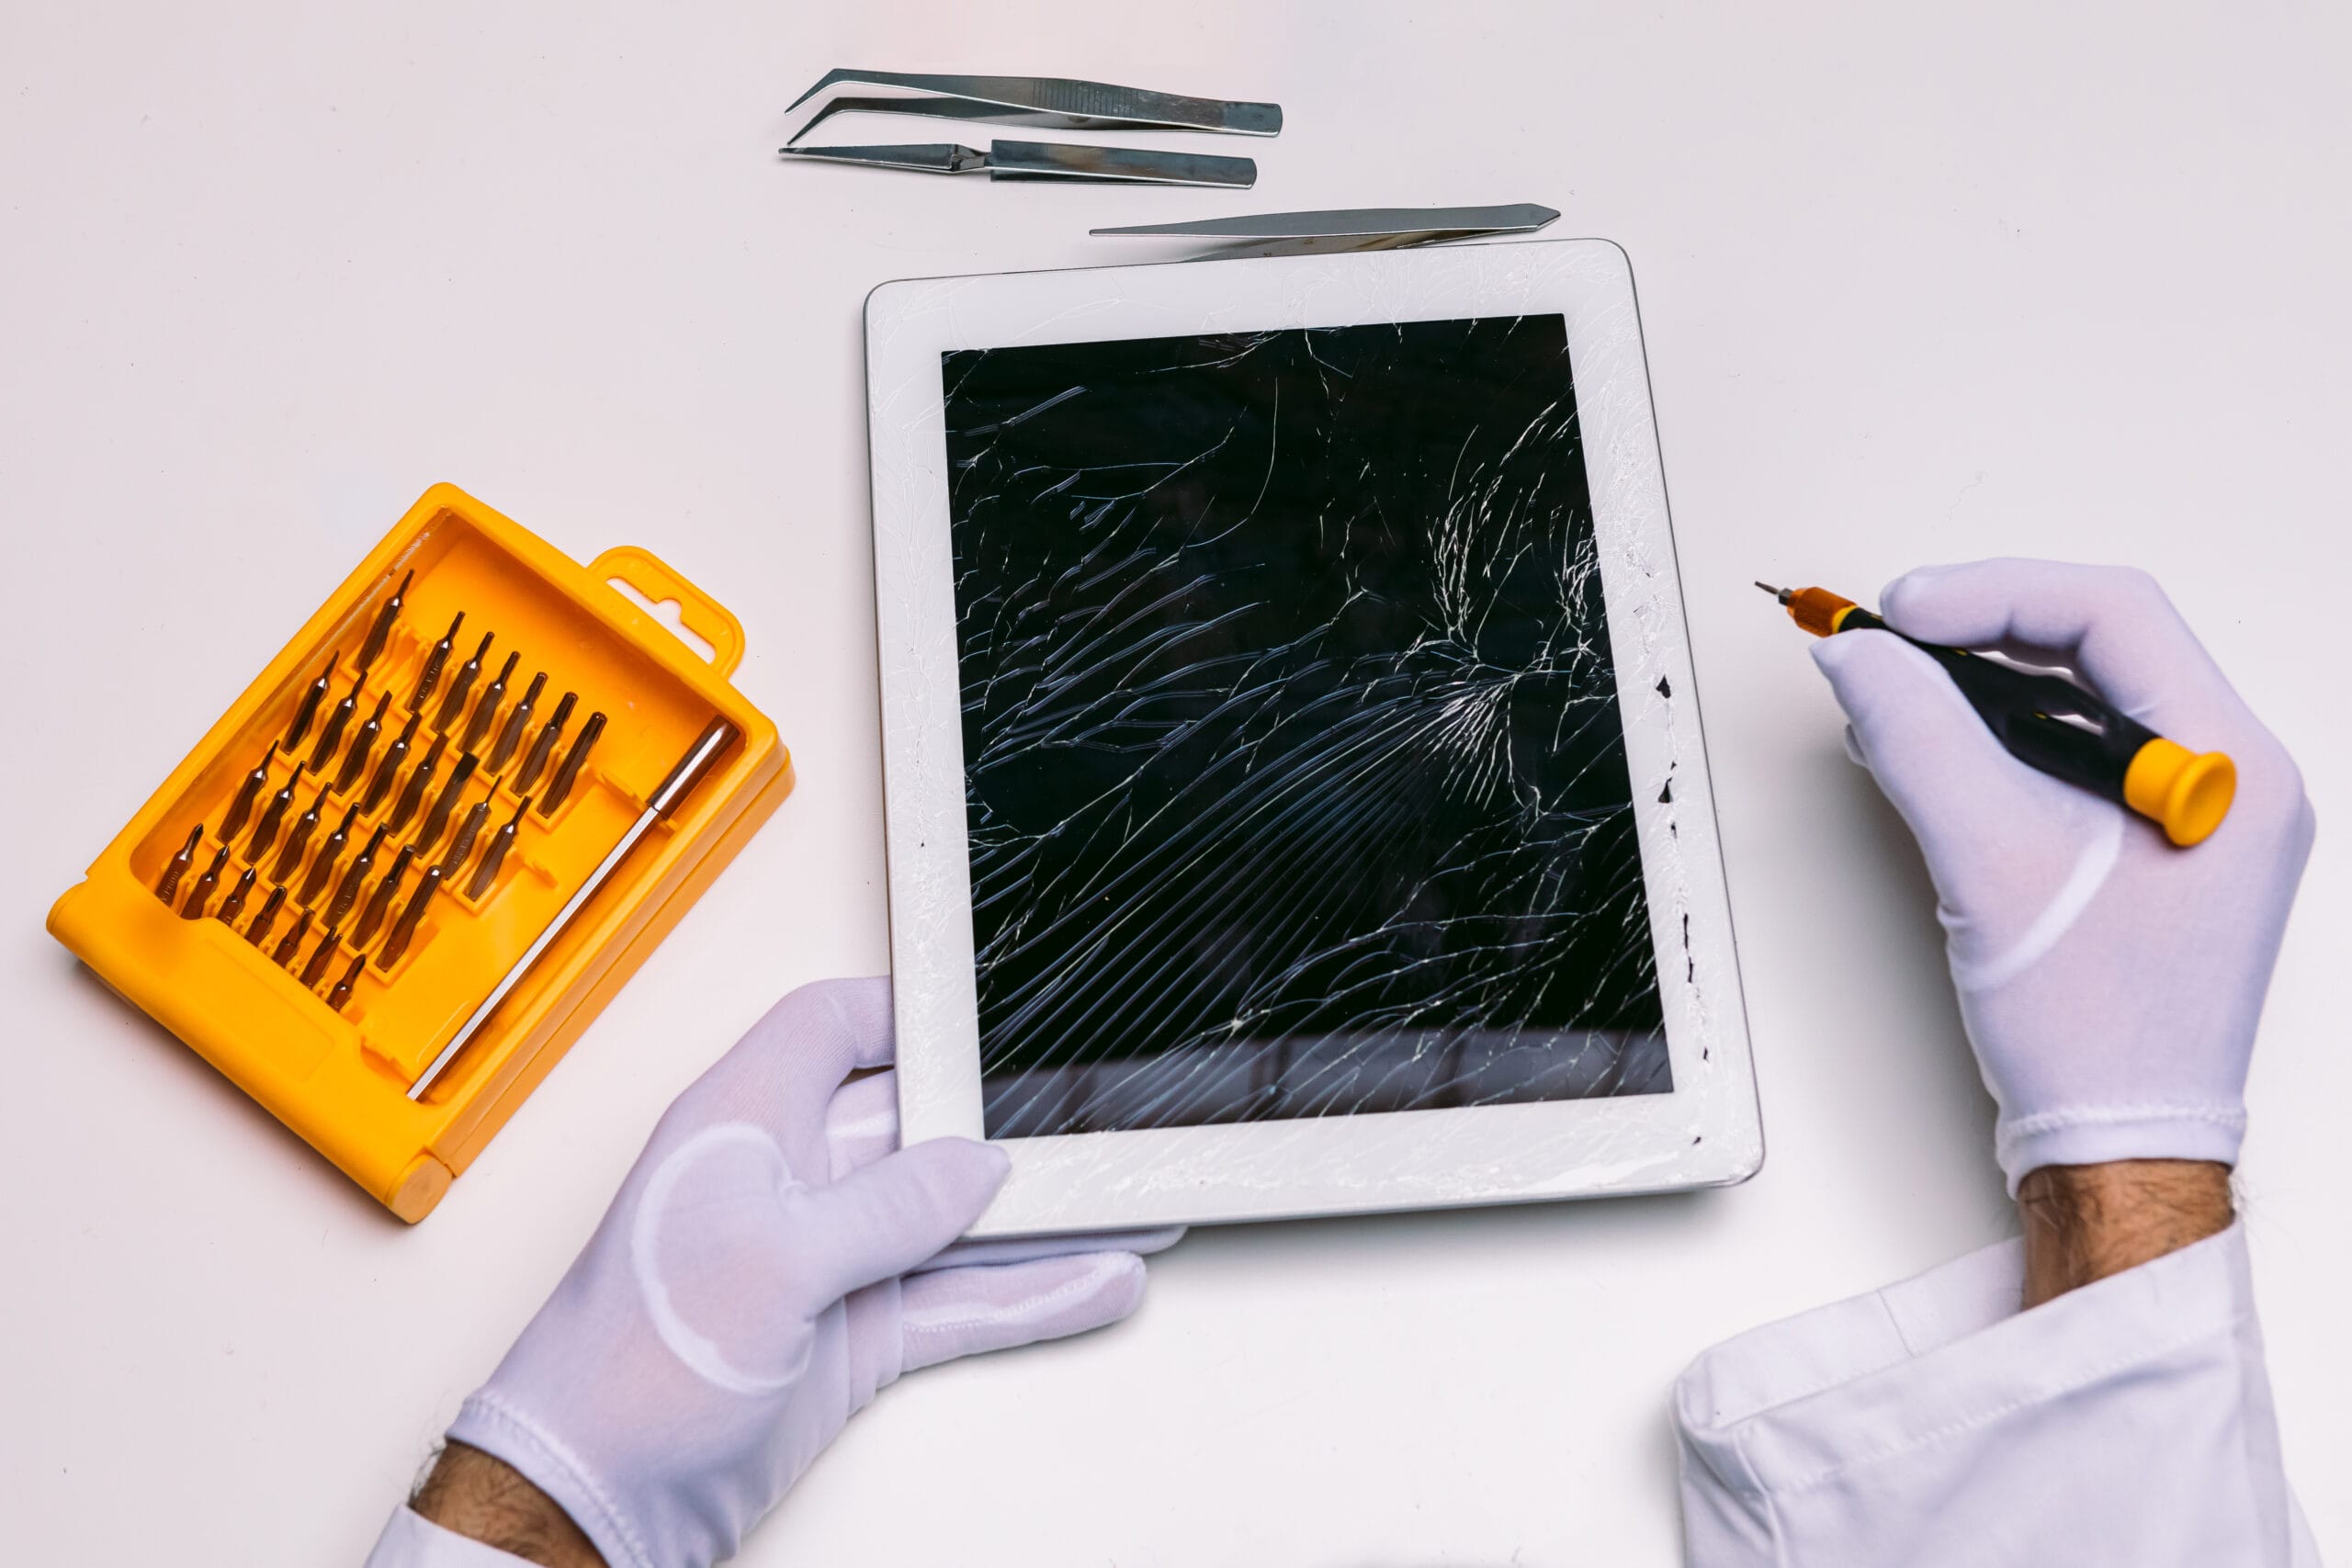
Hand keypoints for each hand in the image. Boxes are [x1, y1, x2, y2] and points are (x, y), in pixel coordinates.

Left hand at [438, 978, 1179, 1567]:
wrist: (591, 1499)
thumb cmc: (625, 1370)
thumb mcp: (771, 1264)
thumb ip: (885, 1207)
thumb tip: (973, 1166)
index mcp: (741, 1124)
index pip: (830, 1026)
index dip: (907, 1009)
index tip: (990, 1007)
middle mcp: (787, 1182)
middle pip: (917, 1123)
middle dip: (1006, 1119)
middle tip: (1096, 1113)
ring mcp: (824, 1261)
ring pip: (950, 1219)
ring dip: (1037, 1219)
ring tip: (1131, 1203)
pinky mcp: (849, 1336)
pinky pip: (956, 1300)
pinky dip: (1026, 1297)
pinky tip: (1093, 1286)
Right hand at [1809, 559, 2313, 1189]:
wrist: (2117, 1144)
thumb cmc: (2096, 1034)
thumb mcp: (1992, 864)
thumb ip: (1920, 740)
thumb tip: (1862, 658)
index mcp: (2233, 769)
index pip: (2114, 617)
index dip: (1995, 593)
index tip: (1903, 609)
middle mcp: (2231, 779)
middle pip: (2100, 644)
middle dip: (1982, 628)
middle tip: (1889, 635)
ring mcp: (2194, 813)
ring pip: (2081, 695)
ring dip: (1981, 682)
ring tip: (1895, 686)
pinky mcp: (2150, 844)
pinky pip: (2071, 753)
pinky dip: (1994, 738)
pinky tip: (1930, 745)